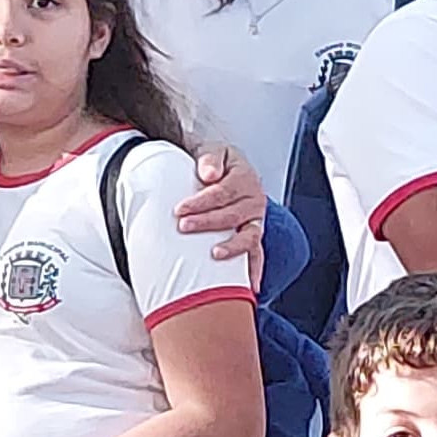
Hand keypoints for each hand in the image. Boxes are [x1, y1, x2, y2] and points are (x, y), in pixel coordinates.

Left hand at [176, 145, 268, 266]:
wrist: (225, 169)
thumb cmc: (215, 163)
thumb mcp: (211, 150)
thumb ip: (209, 158)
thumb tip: (209, 174)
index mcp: (244, 177)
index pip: (222, 192)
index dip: (200, 202)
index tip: (179, 209)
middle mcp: (254, 199)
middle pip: (232, 215)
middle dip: (207, 223)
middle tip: (184, 227)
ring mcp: (256, 220)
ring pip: (248, 235)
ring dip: (232, 247)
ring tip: (215, 254)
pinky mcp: (254, 235)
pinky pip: (257, 254)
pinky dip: (255, 270)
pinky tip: (251, 286)